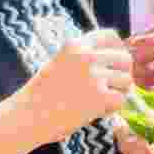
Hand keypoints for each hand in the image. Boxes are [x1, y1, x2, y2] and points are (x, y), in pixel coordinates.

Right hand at [15, 29, 130, 145]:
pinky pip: (121, 100)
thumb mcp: (59, 63)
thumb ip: (84, 57)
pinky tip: (95, 111)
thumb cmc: (41, 94)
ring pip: (126, 80)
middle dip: (122, 73)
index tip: (116, 62)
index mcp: (75, 45)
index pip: (110, 36)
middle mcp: (86, 56)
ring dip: (118, 92)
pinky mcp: (100, 97)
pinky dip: (112, 108)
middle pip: (125, 58)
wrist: (27, 117)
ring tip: (98, 101)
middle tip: (113, 86)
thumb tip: (115, 59)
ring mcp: (94, 76)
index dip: (118, 49)